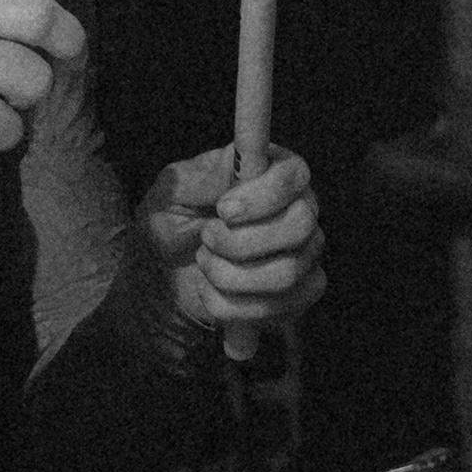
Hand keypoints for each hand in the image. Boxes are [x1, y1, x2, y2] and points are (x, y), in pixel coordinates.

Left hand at [137, 145, 324, 330]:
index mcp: (272, 171)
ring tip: (204, 263)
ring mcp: (305, 251)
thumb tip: (231, 165)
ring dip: (231, 275)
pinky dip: (236, 307)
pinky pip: (284, 306)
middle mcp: (299, 208)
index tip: (223, 210)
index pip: (294, 175)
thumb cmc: (173, 223)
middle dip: (242, 242)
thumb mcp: (169, 194)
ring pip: (288, 272)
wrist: (165, 276)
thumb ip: (198, 177)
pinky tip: (213, 292)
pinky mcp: (301, 292)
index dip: (263, 196)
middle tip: (206, 238)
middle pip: (301, 226)